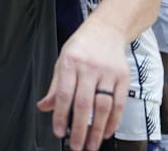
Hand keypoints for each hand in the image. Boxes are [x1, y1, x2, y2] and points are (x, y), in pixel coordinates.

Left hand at [37, 17, 128, 150]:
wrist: (106, 29)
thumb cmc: (81, 47)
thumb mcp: (62, 61)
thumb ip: (55, 87)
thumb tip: (44, 107)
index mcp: (69, 62)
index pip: (64, 94)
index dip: (61, 116)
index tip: (59, 132)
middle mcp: (89, 67)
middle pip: (84, 103)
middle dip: (80, 128)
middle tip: (76, 146)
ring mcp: (108, 72)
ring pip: (104, 106)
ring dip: (98, 129)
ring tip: (91, 144)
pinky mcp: (123, 77)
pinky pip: (119, 103)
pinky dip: (114, 121)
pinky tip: (107, 132)